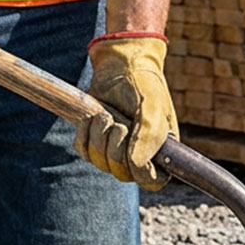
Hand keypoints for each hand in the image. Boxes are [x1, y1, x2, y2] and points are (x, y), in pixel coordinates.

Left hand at [74, 34, 177, 190]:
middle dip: (115, 146)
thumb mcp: (151, 107)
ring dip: (99, 136)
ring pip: (99, 162)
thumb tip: (137, 166)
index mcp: (160, 150)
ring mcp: (115, 148)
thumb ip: (149, 137)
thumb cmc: (143, 84)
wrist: (120, 64)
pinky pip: (84, 151)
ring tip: (106, 115)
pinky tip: (93, 116)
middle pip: (120, 173)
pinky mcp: (95, 140)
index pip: (152, 180)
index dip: (142, 173)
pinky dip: (85, 134)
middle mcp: (138, 153)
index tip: (133, 154)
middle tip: (119, 123)